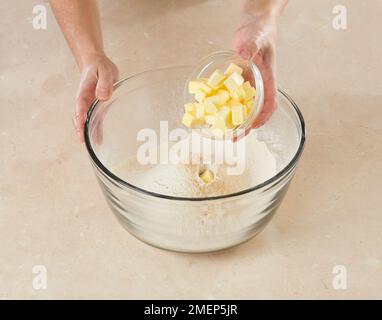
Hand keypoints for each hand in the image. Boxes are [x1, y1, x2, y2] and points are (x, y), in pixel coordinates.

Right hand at [74, 54, 117, 141]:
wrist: (96, 64)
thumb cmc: (99, 67)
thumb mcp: (105, 71)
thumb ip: (104, 83)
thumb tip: (102, 96)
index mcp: (84, 91)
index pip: (80, 105)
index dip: (80, 116)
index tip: (80, 126)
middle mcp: (83, 100)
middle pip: (78, 116)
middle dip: (80, 128)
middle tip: (83, 141)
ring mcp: (88, 105)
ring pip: (83, 121)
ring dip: (85, 132)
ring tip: (89, 145)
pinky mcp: (94, 108)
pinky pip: (92, 121)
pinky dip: (94, 130)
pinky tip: (98, 140)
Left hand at [232, 12, 277, 126]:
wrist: (255, 26)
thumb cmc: (259, 32)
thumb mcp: (255, 38)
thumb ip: (250, 46)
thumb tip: (244, 54)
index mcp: (268, 79)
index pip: (270, 103)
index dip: (263, 117)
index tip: (254, 127)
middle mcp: (259, 85)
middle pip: (257, 111)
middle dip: (247, 126)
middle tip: (234, 137)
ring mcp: (249, 85)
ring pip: (245, 107)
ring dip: (237, 120)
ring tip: (225, 131)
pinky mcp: (239, 81)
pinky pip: (234, 97)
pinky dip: (227, 106)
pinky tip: (216, 112)